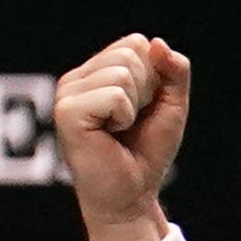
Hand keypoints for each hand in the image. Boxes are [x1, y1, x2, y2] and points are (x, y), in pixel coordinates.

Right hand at [52, 33, 189, 240]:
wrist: (131, 197)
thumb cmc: (146, 153)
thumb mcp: (171, 105)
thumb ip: (173, 71)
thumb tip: (156, 43)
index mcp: (95, 72)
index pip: (137, 44)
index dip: (153, 78)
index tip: (141, 110)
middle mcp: (76, 79)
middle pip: (130, 54)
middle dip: (145, 92)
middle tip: (129, 124)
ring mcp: (67, 94)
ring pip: (122, 74)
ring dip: (134, 108)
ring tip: (118, 131)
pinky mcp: (67, 111)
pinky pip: (114, 96)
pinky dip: (123, 118)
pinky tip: (108, 136)